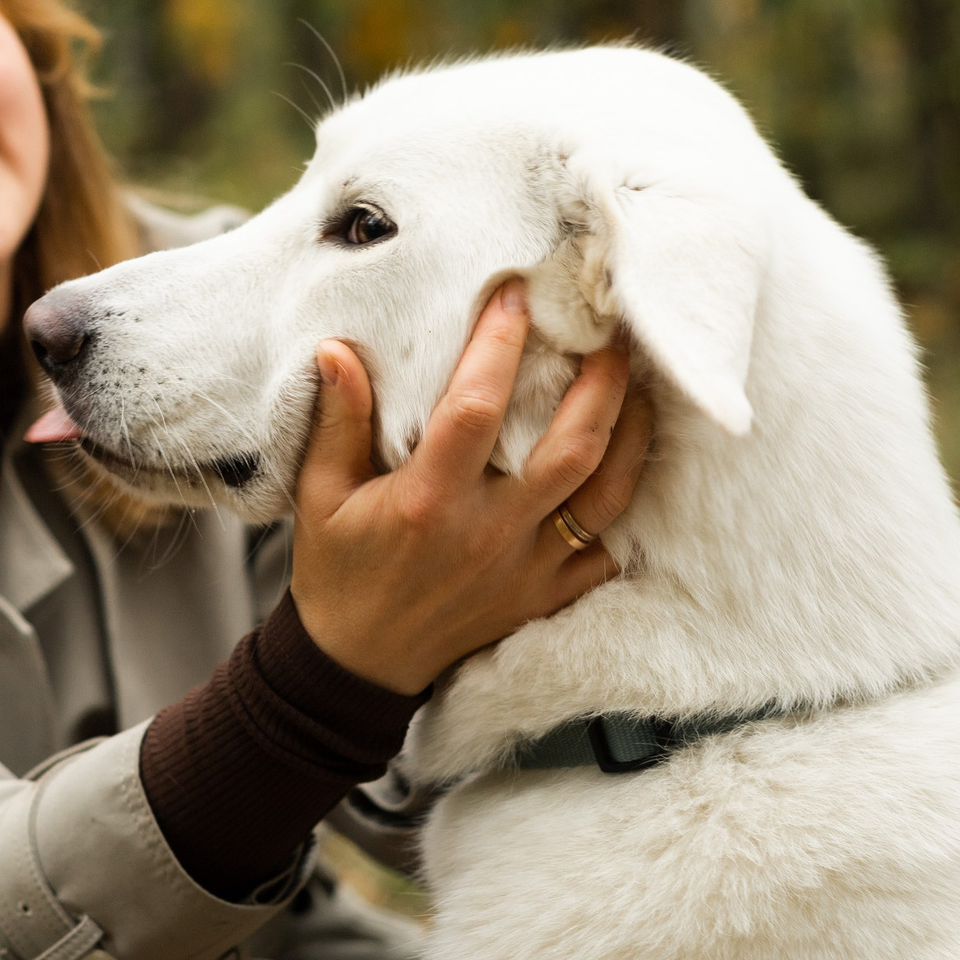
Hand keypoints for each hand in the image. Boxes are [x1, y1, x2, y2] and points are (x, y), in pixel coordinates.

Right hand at [289, 281, 655, 695]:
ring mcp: (527, 569)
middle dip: (601, 382)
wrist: (360, 665)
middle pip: (572, 448)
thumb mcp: (322, 496)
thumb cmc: (338, 571)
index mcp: (430, 501)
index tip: (516, 294)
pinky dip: (629, 505)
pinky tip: (635, 461)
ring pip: (606, 494)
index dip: (499, 346)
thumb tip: (337, 350)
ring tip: (638, 385)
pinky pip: (609, 550)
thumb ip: (337, 422)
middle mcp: (489, 534)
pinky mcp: (546, 597)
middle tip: (610, 332)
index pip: (476, 409)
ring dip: (631, 434)